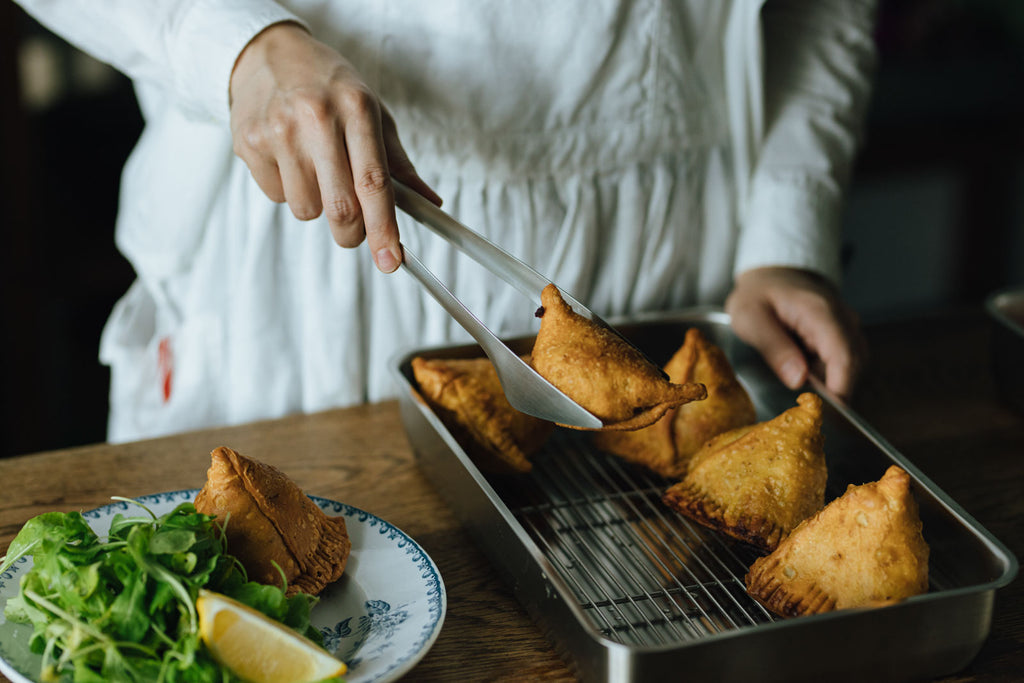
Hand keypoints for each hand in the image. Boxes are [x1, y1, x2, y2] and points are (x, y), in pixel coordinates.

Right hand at [228, 22, 440, 272]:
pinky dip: (288, 190)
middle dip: (352, 233)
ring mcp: (279, 130)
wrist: (267, 53)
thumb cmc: (329, 87)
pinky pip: (277, 197)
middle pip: (340, 208)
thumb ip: (399, 164)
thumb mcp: (372, 112)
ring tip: (316, 169)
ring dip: (317, 205)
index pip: (374, 182)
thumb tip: (429, 205)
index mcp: (357, 108)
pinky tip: (288, 158)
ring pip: (306, 209)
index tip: (392, 261)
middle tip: (354, 229)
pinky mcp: (249, 142)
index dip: (384, 228)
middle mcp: (316, 117)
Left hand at [725, 267, 866, 400]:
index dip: (839, 389)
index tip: (825, 412)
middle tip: (808, 408)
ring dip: (831, 382)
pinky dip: (829, 374)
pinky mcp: (844, 335)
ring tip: (802, 386)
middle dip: (836, 391)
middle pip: (854, 365)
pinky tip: (806, 374)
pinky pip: (845, 361)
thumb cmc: (758, 294)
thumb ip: (774, 347)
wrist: (771, 274)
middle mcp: (843, 318)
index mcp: (820, 312)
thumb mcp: (750, 317)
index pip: (844, 357)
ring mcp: (847, 326)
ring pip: (852, 366)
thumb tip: (798, 380)